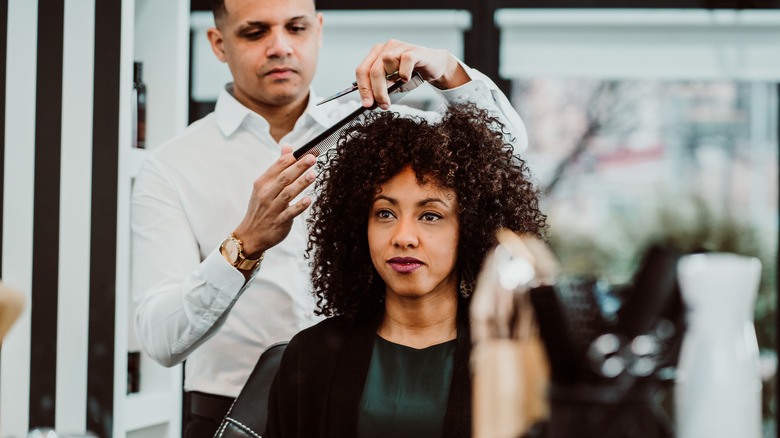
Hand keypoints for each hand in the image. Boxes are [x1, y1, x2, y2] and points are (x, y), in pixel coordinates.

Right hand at [232, 145, 316, 257]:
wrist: (250, 234)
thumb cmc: (261, 207)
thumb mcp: (264, 186)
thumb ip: (278, 167)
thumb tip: (287, 147)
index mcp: (263, 183)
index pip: (278, 166)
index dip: (293, 157)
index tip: (308, 151)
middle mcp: (267, 194)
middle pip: (284, 177)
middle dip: (298, 167)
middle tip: (312, 158)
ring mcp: (273, 208)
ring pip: (288, 193)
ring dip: (301, 183)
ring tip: (313, 175)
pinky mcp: (279, 222)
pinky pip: (290, 213)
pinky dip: (299, 206)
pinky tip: (308, 200)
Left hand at [355, 39, 470, 109]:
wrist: (434, 67)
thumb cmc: (411, 75)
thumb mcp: (392, 85)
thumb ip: (381, 91)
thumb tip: (370, 104)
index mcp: (376, 55)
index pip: (362, 71)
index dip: (363, 88)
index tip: (367, 104)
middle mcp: (386, 48)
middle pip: (373, 70)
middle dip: (377, 91)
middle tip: (383, 105)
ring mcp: (400, 47)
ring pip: (386, 63)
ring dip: (392, 79)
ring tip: (399, 82)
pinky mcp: (414, 50)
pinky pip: (405, 60)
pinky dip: (405, 72)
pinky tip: (407, 78)